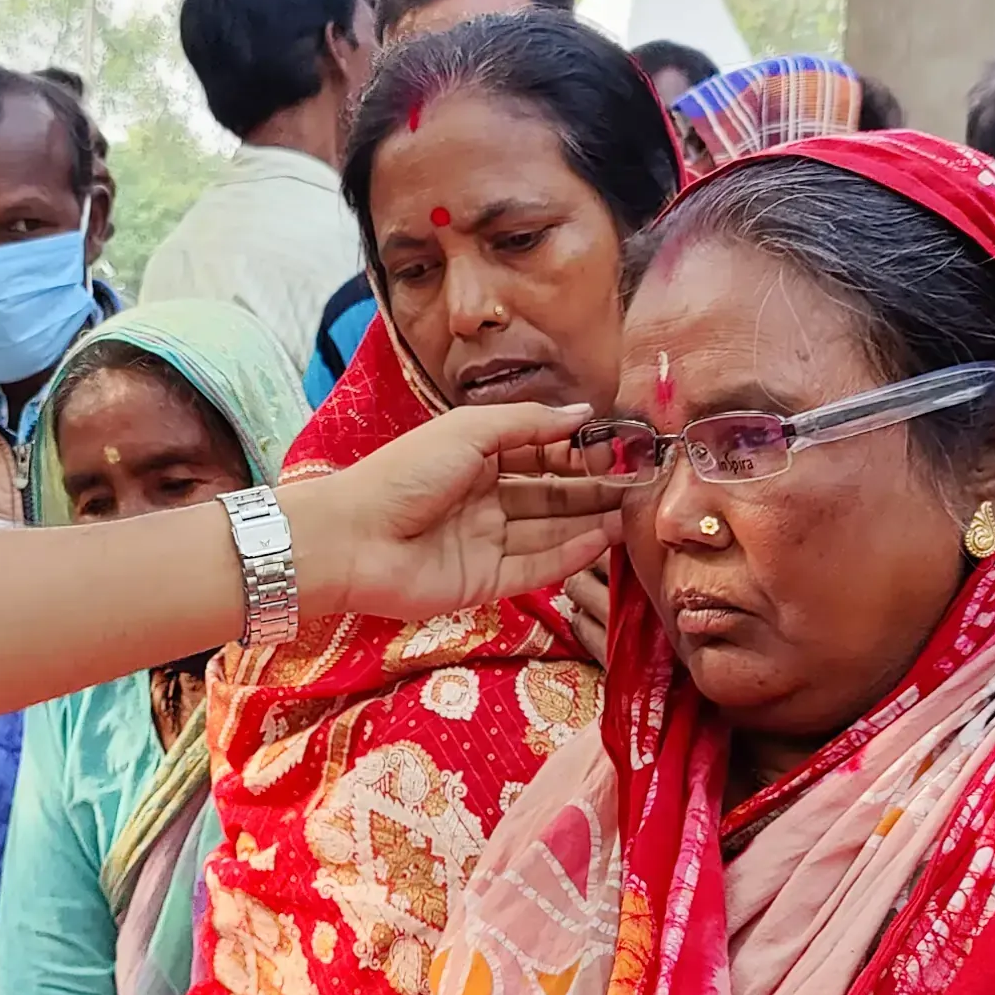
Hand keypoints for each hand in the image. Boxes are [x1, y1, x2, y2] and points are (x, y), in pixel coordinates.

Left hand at [281, 401, 628, 625]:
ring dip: (591, 520)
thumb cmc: (405, 473)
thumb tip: (584, 411)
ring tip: (633, 510)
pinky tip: (603, 538)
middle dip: (593, 487)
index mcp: (477, 457)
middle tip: (640, 483)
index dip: (578, 450)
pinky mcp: (487, 582)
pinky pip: (538, 567)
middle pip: (551, 494)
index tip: (620, 446)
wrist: (354, 538)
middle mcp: (486, 499)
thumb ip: (529, 423)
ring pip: (550, 531)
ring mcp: (487, 542)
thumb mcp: (469, 431)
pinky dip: (571, 554)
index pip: (540, 453)